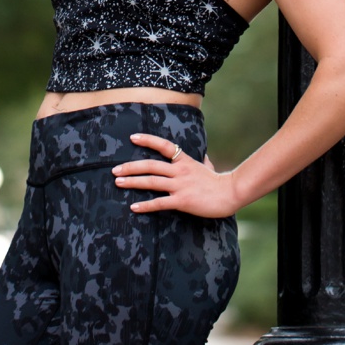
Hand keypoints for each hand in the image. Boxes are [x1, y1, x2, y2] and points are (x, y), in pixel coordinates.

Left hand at [113, 132, 243, 217]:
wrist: (229, 194)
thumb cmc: (218, 181)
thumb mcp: (209, 166)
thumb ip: (202, 161)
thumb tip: (204, 156)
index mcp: (185, 161)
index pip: (165, 146)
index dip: (148, 140)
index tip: (132, 138)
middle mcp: (180, 171)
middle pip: (151, 165)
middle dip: (131, 166)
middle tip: (115, 169)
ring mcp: (180, 186)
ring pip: (152, 181)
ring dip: (133, 182)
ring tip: (118, 182)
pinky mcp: (182, 201)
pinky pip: (160, 203)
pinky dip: (146, 205)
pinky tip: (134, 207)